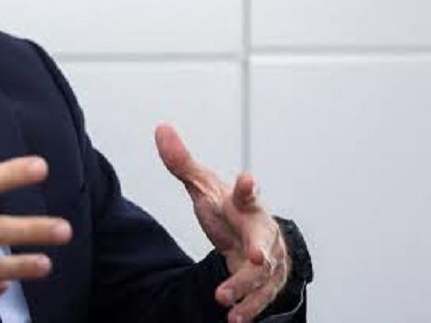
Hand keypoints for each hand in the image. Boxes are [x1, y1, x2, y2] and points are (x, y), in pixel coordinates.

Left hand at [155, 124, 289, 322]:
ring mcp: (269, 258)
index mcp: (245, 204)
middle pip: (264, 239)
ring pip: (261, 274)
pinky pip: (262, 297)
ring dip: (244, 288)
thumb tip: (161, 128)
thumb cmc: (226, 209)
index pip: (247, 193)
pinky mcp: (268, 282)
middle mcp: (262, 230)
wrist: (250, 238)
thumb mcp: (202, 187)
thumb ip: (181, 162)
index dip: (247, 187)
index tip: (246, 180)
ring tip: (222, 298)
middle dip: (261, 248)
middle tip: (253, 257)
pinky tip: (234, 319)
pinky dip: (249, 308)